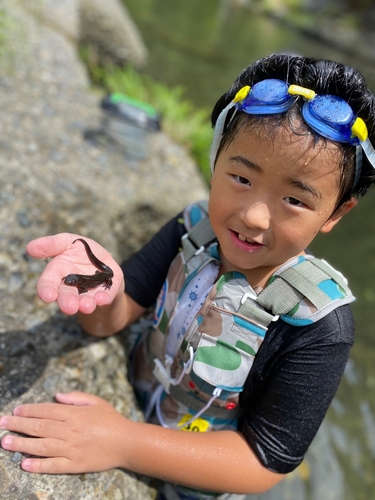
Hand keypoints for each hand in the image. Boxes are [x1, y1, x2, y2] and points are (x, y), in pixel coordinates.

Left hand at [0, 392, 129, 473]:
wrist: (126, 442)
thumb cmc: (111, 420)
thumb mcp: (96, 401)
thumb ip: (75, 397)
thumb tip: (56, 396)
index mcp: (75, 414)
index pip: (46, 411)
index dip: (29, 410)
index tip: (15, 411)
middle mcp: (70, 430)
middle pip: (40, 427)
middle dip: (19, 425)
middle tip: (3, 424)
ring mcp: (72, 449)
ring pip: (42, 445)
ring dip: (22, 444)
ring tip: (5, 442)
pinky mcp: (75, 465)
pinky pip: (53, 465)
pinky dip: (38, 465)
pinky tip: (24, 463)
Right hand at [27, 234, 123, 314]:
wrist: (102, 261)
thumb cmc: (80, 251)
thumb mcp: (67, 242)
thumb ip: (51, 244)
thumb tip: (30, 247)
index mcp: (58, 273)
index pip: (48, 283)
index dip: (46, 290)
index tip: (48, 296)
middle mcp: (71, 287)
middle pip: (66, 296)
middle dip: (67, 302)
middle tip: (69, 307)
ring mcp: (88, 292)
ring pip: (84, 301)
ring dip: (85, 304)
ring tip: (87, 305)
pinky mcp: (105, 293)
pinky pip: (105, 297)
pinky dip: (103, 299)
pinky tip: (102, 298)